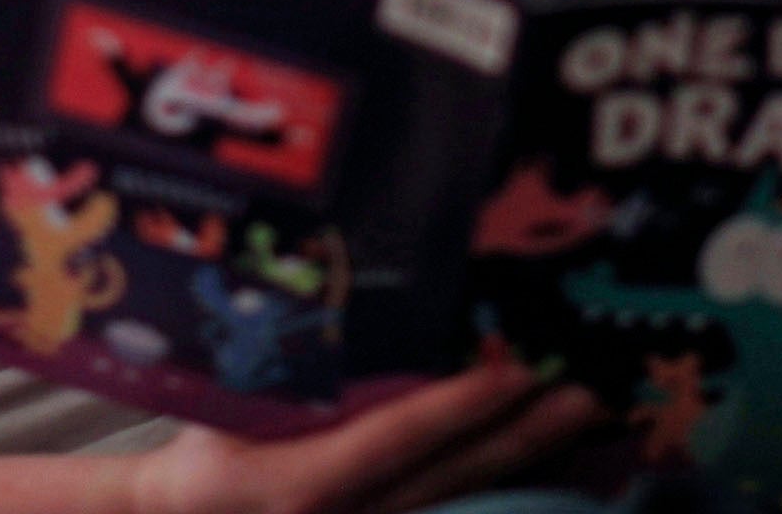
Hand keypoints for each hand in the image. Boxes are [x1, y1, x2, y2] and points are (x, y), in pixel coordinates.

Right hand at [130, 361, 601, 513]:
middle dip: (518, 434)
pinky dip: (491, 477)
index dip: (454, 408)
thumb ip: (283, 368)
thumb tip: (328, 290)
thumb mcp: (227, 404)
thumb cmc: (201, 456)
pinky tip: (534, 450)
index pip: (392, 441)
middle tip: (580, 392)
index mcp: (298, 483)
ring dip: (521, 457)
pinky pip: (446, 506)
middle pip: (448, 477)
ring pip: (459, 496)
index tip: (509, 372)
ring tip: (576, 415)